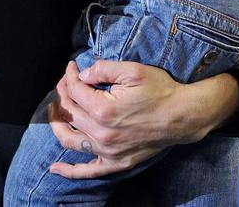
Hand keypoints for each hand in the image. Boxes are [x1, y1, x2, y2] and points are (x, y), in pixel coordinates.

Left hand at [47, 60, 238, 178]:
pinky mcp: (116, 163)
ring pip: (70, 139)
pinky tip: (55, 168)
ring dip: (57, 123)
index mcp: (104, 110)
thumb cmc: (160, 91)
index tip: (73, 66)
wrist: (183, 116)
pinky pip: (87, 171)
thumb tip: (82, 74)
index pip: (75, 91)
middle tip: (67, 81)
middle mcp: (102, 134)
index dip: (70, 75)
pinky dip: (69, 171)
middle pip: (70, 112)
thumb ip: (102, 69)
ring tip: (56, 110)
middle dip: (64, 92)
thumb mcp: (133, 70)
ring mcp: (108, 152)